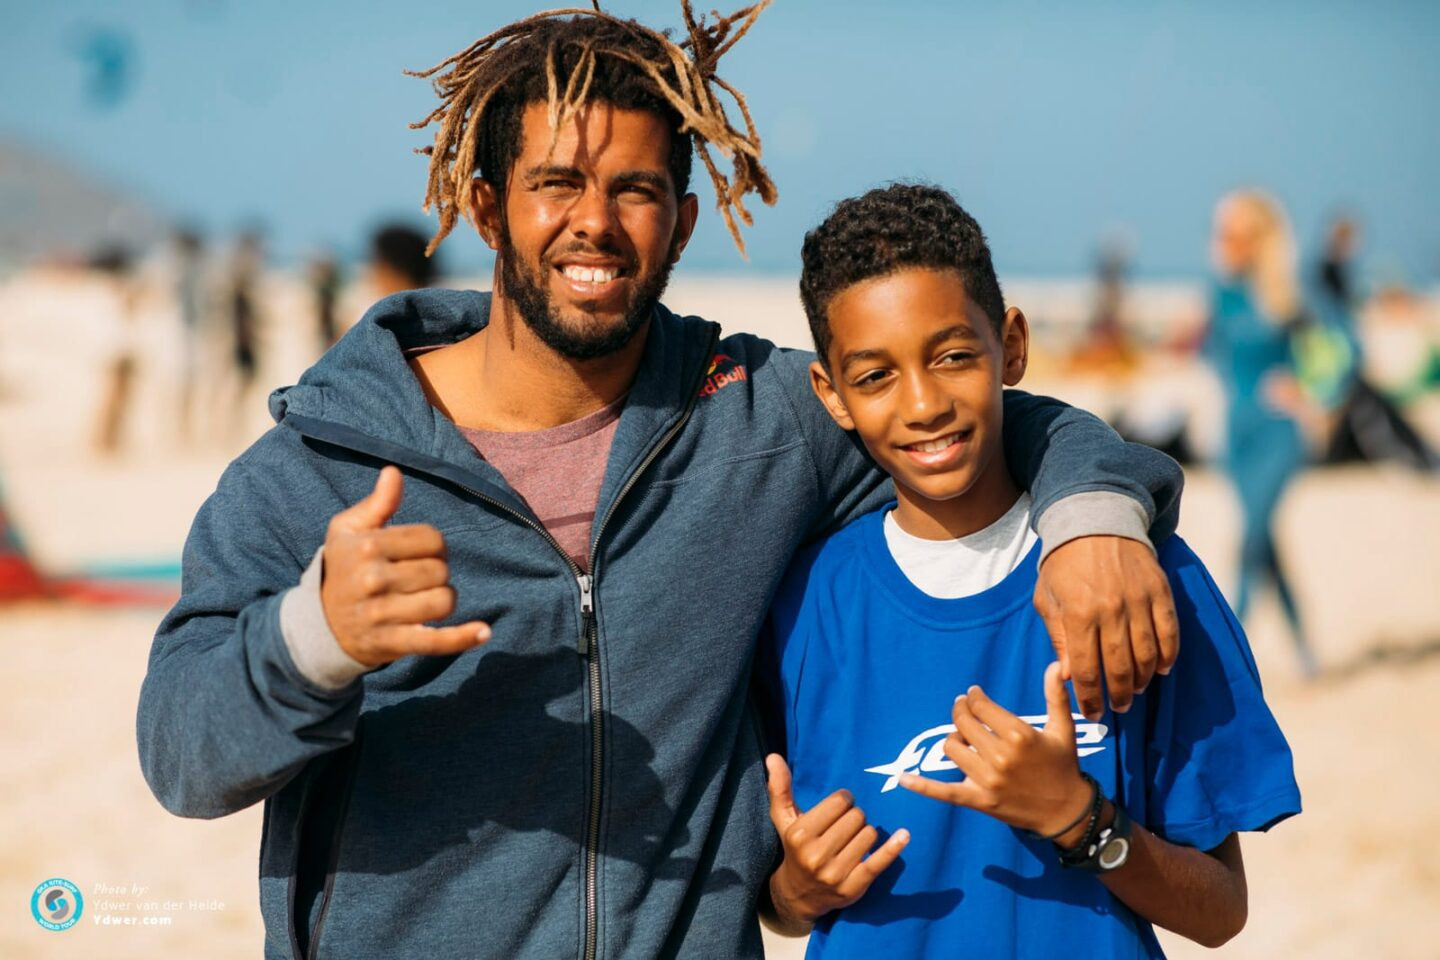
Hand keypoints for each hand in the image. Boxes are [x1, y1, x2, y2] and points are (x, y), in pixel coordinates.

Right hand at [320, 466, 490, 666]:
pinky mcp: (392, 643)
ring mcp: (383, 614)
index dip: (435, 544)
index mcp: (368, 547)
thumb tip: (394, 473)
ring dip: (444, 599)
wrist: (320, 624)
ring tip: (427, 598)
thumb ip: (377, 503)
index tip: (421, 553)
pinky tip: (483, 632)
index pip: (432, 538)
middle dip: (439, 571)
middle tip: (420, 578)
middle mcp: (374, 580)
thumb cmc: (343, 568)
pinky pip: (436, 641)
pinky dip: (463, 638)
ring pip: (444, 601)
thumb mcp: (348, 531)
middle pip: (440, 569)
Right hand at [766, 754, 908, 927]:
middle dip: (855, 817)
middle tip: (846, 826)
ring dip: (867, 833)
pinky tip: (904, 835)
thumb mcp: (783, 819)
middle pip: (857, 817)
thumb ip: (780, 788)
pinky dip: (893, 847)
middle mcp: (815, 855)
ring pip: (869, 835)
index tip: (840, 806)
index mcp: (800, 834)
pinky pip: (878, 862)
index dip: (844, 800)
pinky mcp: (853, 887)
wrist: (799, 894)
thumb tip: (773, 757)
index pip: (839, 803)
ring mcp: (835, 874)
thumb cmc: (794, 847)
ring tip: (854, 839)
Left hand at [899, 663, 1090, 839]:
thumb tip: (1058, 663)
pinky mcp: (979, 801)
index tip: (974, 694)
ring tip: (964, 736)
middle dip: (961, 711)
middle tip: (963, 707)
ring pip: (952, 748)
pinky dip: (922, 786)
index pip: (981, 706)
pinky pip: (944, 792)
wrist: (1066, 810)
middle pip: (963, 724)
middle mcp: (1001, 757)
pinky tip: (903, 778)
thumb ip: (1056, 694)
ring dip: (955, 738)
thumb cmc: (1063, 765)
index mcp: (1020, 736)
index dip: (974, 696)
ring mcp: (988, 781)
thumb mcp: (1064, 728)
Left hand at [1034, 535, 1178, 719]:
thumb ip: (1059, 638)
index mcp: (1078, 614)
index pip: (1086, 669)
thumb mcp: (1048, 599)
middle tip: (1118, 708)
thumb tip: (1069, 676)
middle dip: (1119, 695)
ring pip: (1147, 654)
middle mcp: (1111, 610)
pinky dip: (1168, 655)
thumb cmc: (1064, 564)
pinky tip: (1160, 669)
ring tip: (1136, 691)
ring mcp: (1139, 601)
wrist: (1095, 521)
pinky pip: (1170, 632)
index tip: (1093, 713)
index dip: (1090, 697)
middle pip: (1120, 667)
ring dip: (1142, 679)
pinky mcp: (1160, 592)